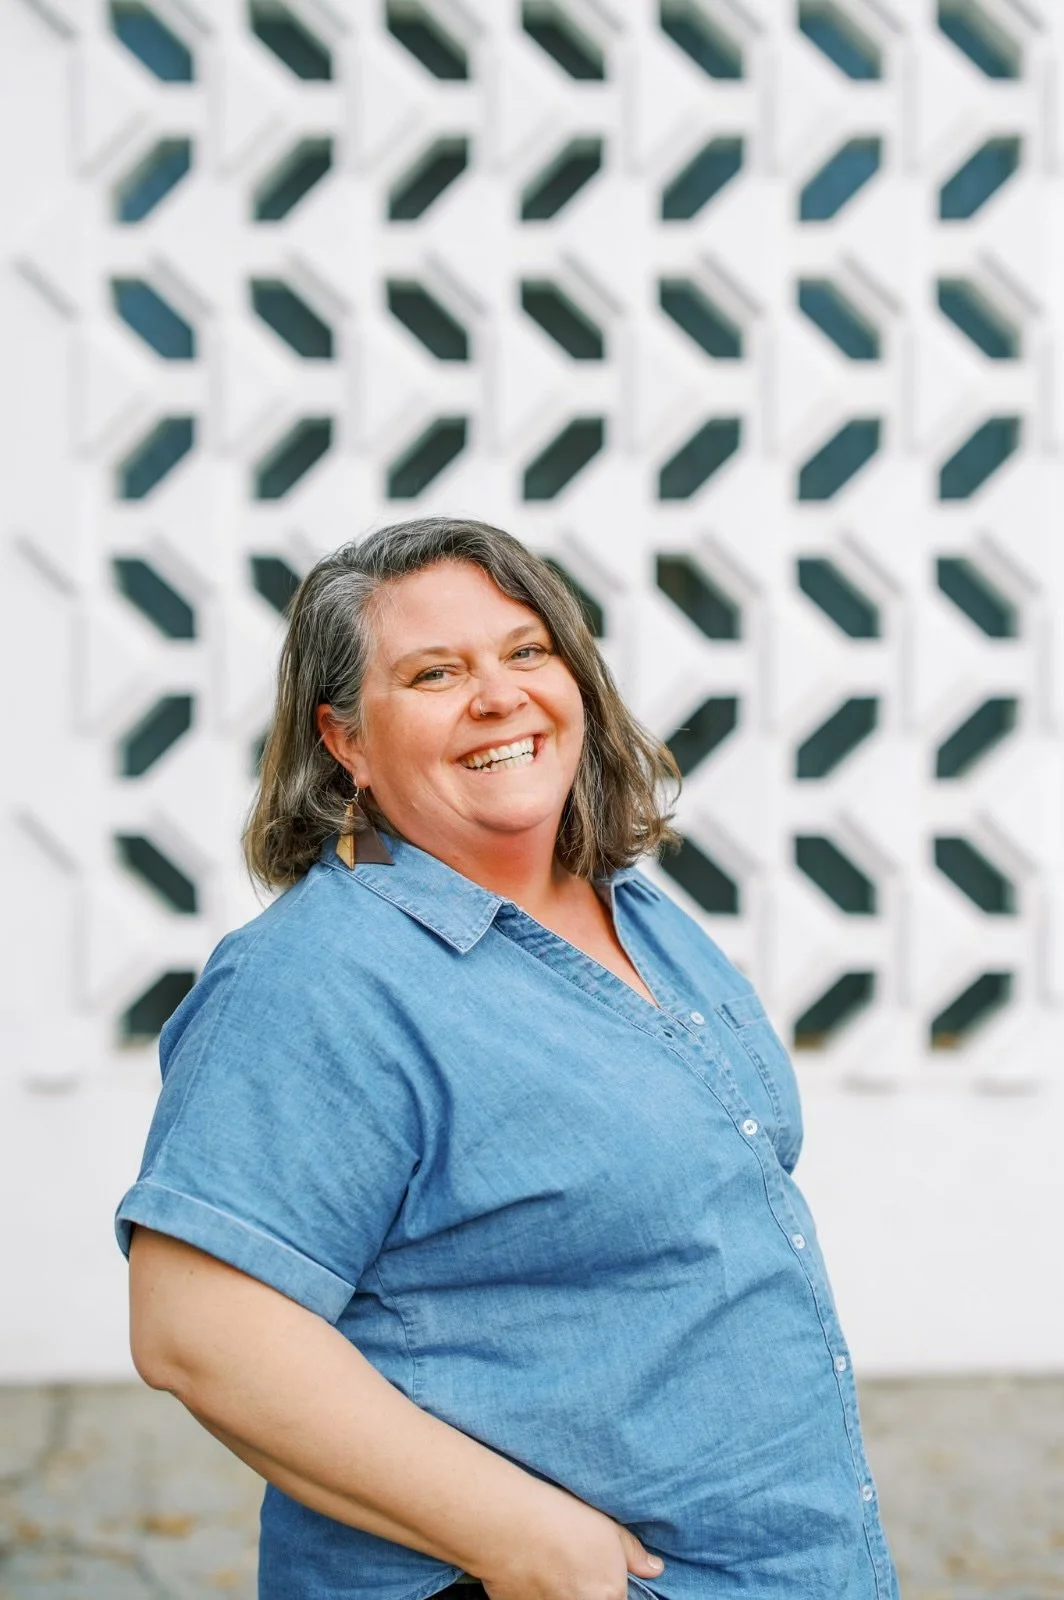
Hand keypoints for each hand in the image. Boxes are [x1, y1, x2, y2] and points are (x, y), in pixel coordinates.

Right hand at [476, 1483, 663, 1599]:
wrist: (510, 1524)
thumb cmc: (562, 1520)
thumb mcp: (609, 1528)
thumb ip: (634, 1554)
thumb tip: (655, 1568)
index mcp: (610, 1595)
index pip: (618, 1598)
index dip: (609, 1587)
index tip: (595, 1572)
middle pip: (589, 1599)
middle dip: (583, 1588)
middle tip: (570, 1563)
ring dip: (559, 1590)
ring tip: (548, 1563)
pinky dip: (534, 1592)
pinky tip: (528, 1568)